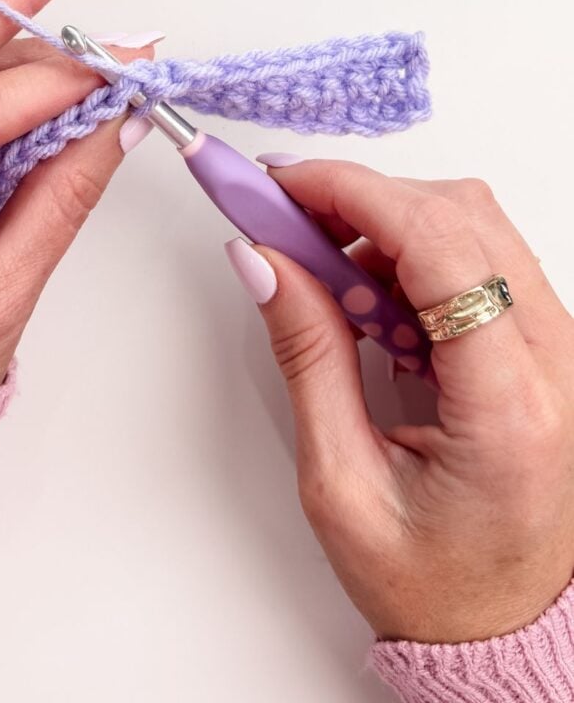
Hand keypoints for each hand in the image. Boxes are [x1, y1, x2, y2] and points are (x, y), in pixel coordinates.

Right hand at [245, 161, 573, 642]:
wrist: (502, 625)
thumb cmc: (433, 581)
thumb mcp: (341, 482)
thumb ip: (307, 357)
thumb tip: (265, 262)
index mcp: (510, 405)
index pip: (438, 243)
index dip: (351, 193)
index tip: (281, 185)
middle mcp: (557, 362)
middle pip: (460, 214)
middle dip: (360, 201)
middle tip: (286, 224)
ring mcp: (560, 348)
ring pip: (470, 225)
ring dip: (384, 227)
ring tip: (326, 281)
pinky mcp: (545, 344)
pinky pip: (476, 259)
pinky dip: (410, 257)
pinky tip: (370, 303)